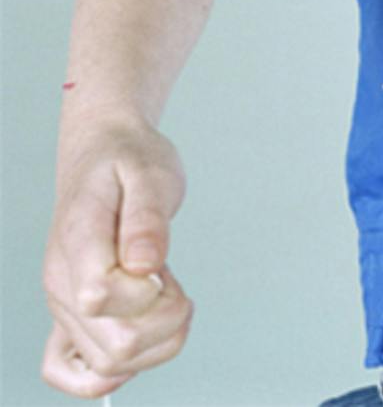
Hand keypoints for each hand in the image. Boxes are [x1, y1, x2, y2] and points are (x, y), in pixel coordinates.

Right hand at [42, 118, 193, 397]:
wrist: (101, 155)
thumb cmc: (127, 161)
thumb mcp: (150, 171)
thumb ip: (147, 216)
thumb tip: (146, 264)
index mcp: (77, 242)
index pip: (101, 297)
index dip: (146, 290)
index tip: (161, 264)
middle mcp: (62, 284)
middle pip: (114, 347)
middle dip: (164, 321)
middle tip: (172, 280)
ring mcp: (65, 306)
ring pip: (108, 367)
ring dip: (156, 342)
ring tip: (163, 294)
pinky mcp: (73, 318)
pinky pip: (81, 374)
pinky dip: (122, 368)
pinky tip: (146, 331)